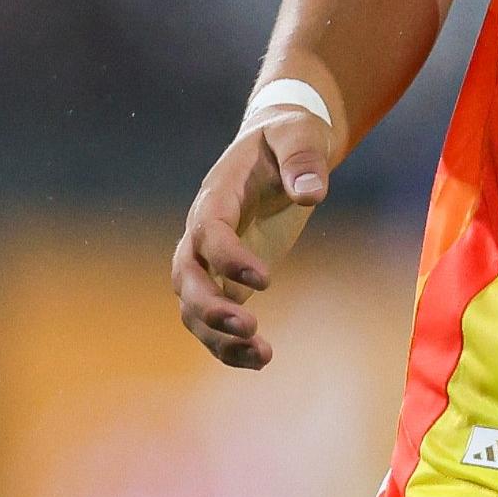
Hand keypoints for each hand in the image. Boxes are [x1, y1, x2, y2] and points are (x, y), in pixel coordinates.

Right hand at [172, 101, 331, 368]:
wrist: (278, 147)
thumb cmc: (287, 138)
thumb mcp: (298, 135)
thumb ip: (303, 160)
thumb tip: (311, 194)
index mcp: (217, 195)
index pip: (208, 230)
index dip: (227, 257)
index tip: (265, 279)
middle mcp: (203, 231)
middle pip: (186, 276)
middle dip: (210, 307)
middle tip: (250, 326)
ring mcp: (211, 260)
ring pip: (193, 306)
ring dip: (217, 336)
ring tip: (262, 354)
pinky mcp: (227, 280)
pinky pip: (215, 319)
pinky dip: (229, 345)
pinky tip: (261, 360)